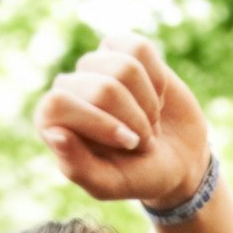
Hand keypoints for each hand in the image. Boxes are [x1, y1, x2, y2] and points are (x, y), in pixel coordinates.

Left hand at [35, 35, 211, 211]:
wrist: (180, 160)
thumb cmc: (139, 175)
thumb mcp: (110, 183)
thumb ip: (78, 167)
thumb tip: (55, 134)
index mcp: (52, 121)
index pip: (59, 104)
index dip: (101, 124)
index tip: (129, 144)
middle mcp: (67, 88)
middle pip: (103, 89)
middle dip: (135, 119)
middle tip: (141, 141)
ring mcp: (94, 65)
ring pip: (125, 68)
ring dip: (148, 103)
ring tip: (149, 122)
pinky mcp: (121, 48)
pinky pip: (139, 49)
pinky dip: (157, 79)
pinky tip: (154, 97)